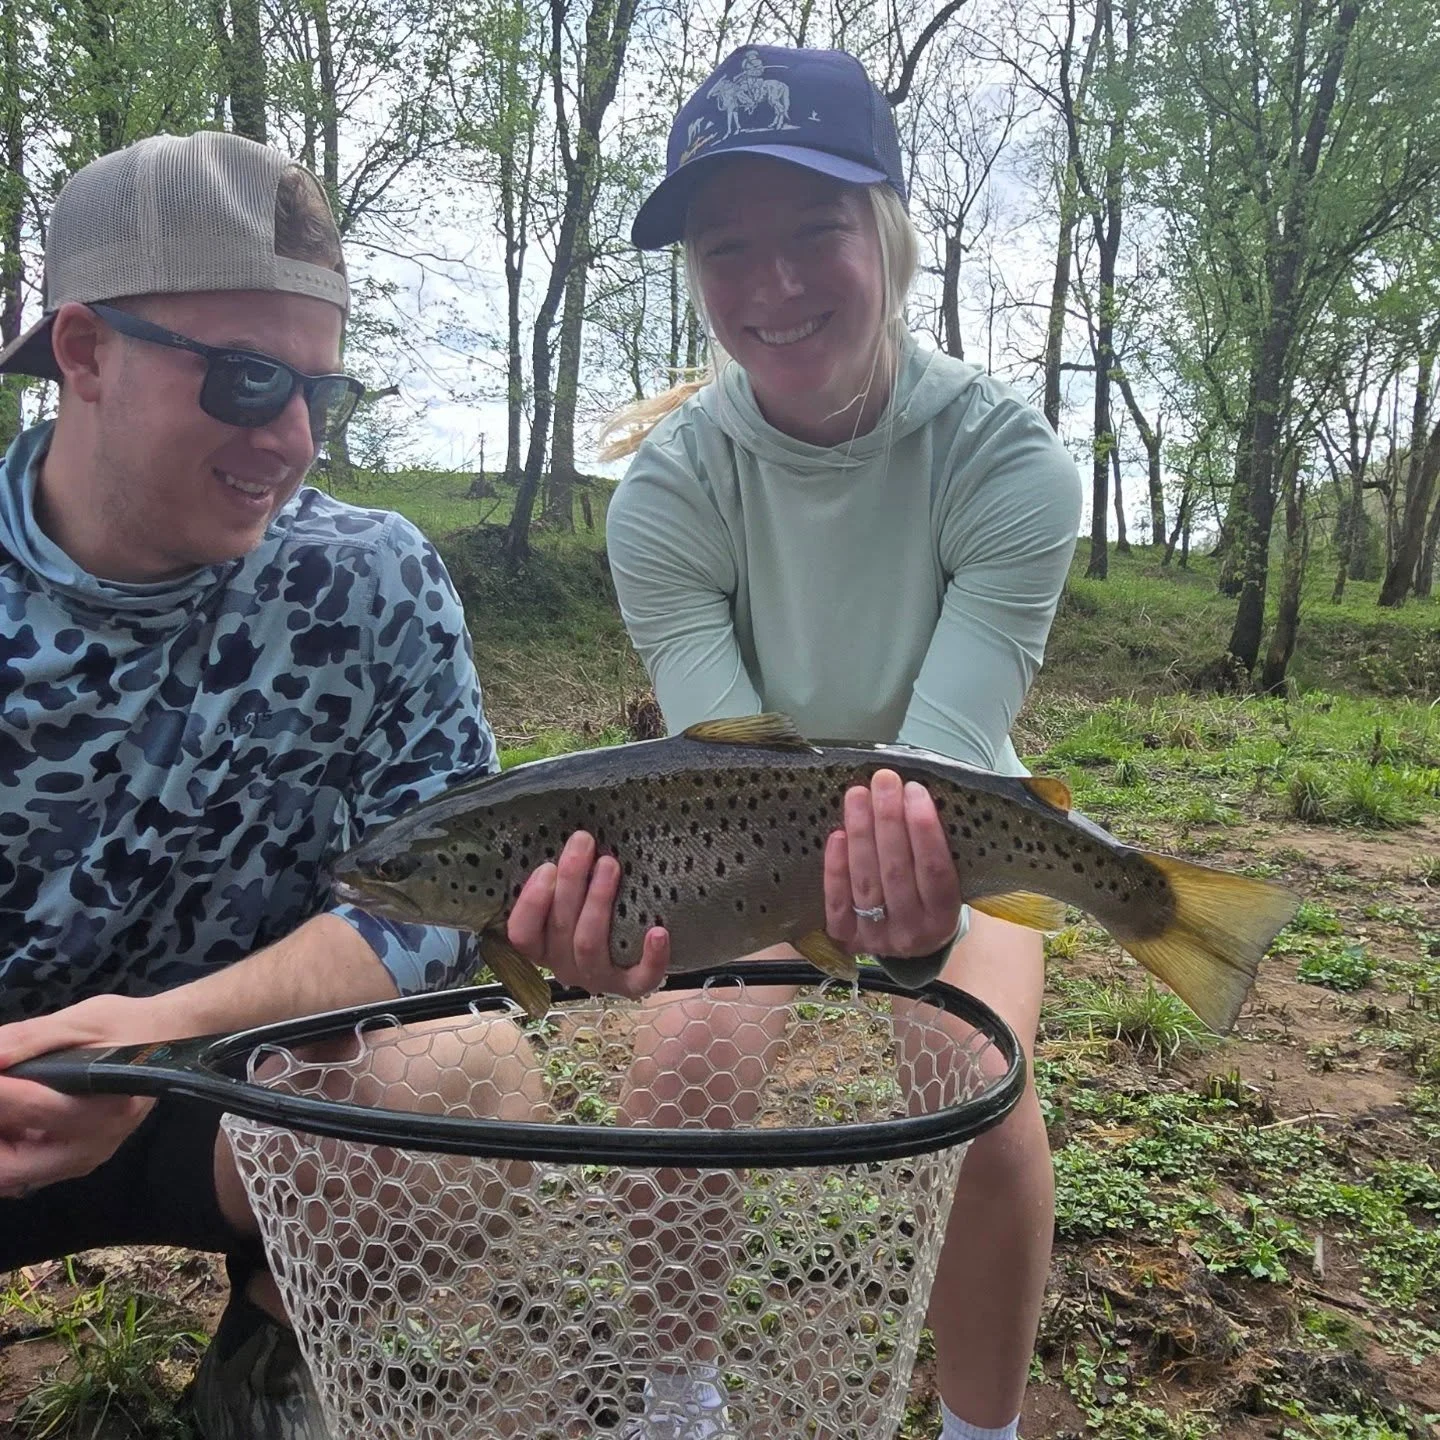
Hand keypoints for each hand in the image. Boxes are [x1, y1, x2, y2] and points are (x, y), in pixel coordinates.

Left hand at [0, 994, 160, 1197]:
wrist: (170, 1043)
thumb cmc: (128, 1026)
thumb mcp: (81, 1020)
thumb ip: (28, 1039)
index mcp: (106, 1106)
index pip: (29, 1107)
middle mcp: (96, 1145)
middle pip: (9, 1166)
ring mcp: (84, 1161)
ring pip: (10, 1176)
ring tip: (3, 1104)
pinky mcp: (75, 1165)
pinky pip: (21, 1173)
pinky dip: (4, 1148)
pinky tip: (9, 1116)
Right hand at [507, 831, 669, 998]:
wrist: (638, 948)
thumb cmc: (594, 909)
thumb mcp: (571, 895)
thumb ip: (560, 877)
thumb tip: (567, 834)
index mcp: (543, 945)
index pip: (521, 933)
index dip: (531, 902)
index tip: (547, 866)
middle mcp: (564, 966)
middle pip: (559, 929)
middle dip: (571, 881)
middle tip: (584, 843)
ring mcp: (598, 978)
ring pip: (589, 944)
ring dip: (598, 901)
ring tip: (610, 866)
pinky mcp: (631, 986)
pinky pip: (639, 978)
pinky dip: (650, 956)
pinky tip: (657, 931)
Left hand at [823, 770, 962, 957]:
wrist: (911, 941)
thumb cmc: (929, 894)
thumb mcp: (950, 878)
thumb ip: (935, 846)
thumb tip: (911, 794)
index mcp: (945, 917)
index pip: (936, 870)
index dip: (924, 829)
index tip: (914, 790)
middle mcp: (913, 932)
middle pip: (897, 871)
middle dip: (888, 820)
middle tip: (883, 781)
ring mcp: (878, 937)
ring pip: (866, 882)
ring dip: (860, 834)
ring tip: (858, 795)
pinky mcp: (847, 937)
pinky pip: (838, 902)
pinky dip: (836, 868)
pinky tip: (837, 834)